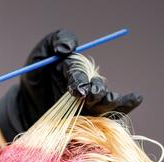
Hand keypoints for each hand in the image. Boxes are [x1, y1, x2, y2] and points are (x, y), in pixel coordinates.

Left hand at [0, 30, 142, 141]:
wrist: (28, 108)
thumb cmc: (34, 79)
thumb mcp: (38, 56)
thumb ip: (54, 42)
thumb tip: (67, 48)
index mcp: (74, 68)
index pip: (79, 71)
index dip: (79, 79)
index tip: (77, 89)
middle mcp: (86, 84)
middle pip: (96, 86)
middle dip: (97, 90)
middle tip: (92, 96)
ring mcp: (90, 102)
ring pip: (104, 101)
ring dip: (109, 101)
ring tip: (111, 101)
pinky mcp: (90, 118)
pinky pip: (108, 114)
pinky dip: (123, 108)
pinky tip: (135, 100)